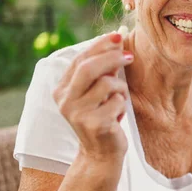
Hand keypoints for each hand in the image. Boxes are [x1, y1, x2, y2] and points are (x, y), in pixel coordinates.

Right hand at [53, 30, 133, 166]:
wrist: (101, 155)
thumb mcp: (98, 92)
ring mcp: (78, 113)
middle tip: (130, 56)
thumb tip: (116, 39)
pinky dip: (123, 105)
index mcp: (62, 89)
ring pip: (107, 83)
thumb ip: (102, 69)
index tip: (118, 35)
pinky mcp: (94, 124)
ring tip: (119, 99)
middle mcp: (65, 100)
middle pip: (89, 67)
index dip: (99, 45)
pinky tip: (118, 116)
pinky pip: (117, 101)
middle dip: (112, 57)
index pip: (80, 59)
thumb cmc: (102, 117)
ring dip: (121, 88)